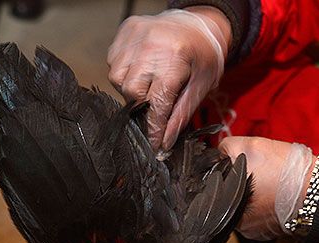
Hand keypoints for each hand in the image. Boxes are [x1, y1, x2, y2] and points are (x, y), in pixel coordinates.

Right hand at [108, 8, 229, 150]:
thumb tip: (165, 141)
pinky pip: (113, 62)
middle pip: (132, 91)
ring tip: (148, 84)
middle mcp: (151, 44)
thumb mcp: (201, 86)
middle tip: (154, 103)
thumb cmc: (204, 55)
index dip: (154, 128)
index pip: (156, 103)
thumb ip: (181, 114)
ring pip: (117, 78)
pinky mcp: (126, 29)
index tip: (153, 145)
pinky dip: (124, 72)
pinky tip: (140, 69)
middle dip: (141, 105)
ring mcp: (136, 35)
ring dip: (130, 89)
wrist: (200, 22)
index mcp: (175, 58)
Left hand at [219, 136, 315, 240]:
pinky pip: (259, 217)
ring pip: (245, 207)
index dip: (227, 172)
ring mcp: (252, 231)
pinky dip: (264, 206)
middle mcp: (236, 223)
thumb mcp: (250, 146)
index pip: (217, 186)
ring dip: (252, 197)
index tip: (239, 166)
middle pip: (229, 198)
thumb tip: (219, 151)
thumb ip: (226, 147)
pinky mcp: (266, 234)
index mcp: (226, 204)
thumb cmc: (285, 171)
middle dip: (239, 185)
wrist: (315, 188)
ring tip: (268, 184)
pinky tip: (273, 195)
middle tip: (258, 174)